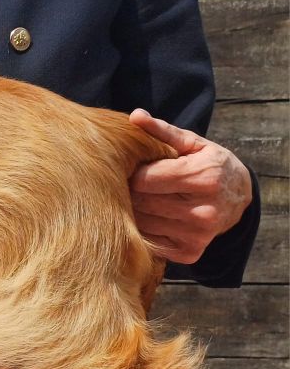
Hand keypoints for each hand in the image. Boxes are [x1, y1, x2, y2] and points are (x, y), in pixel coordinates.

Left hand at [128, 108, 252, 263]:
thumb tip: (135, 116)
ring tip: (140, 199)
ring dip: (134, 211)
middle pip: (141, 202)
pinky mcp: (189, 252)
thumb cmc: (210, 165)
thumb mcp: (193, 144)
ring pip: (142, 223)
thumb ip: (163, 131)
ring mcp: (197, 234)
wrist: (239, 198)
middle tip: (130, 184)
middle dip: (130, 192)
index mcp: (204, 178)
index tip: (131, 169)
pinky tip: (150, 216)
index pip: (145, 180)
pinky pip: (149, 240)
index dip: (132, 173)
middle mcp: (203, 209)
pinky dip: (144, 229)